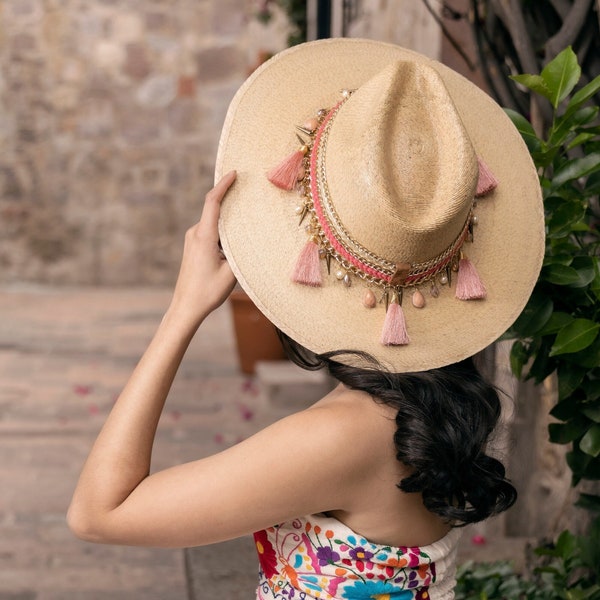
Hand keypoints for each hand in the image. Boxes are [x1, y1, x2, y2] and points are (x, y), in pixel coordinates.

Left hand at [168, 171, 236, 326]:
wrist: (186, 307)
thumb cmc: (208, 291)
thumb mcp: (232, 273)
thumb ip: (241, 252)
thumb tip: (253, 240)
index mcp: (204, 236)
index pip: (213, 202)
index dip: (223, 185)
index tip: (234, 173)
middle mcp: (195, 234)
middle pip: (216, 211)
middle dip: (232, 205)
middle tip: (251, 200)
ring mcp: (192, 240)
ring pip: (214, 225)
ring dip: (229, 225)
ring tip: (247, 232)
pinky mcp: (193, 247)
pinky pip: (211, 233)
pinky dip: (223, 234)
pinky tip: (235, 244)